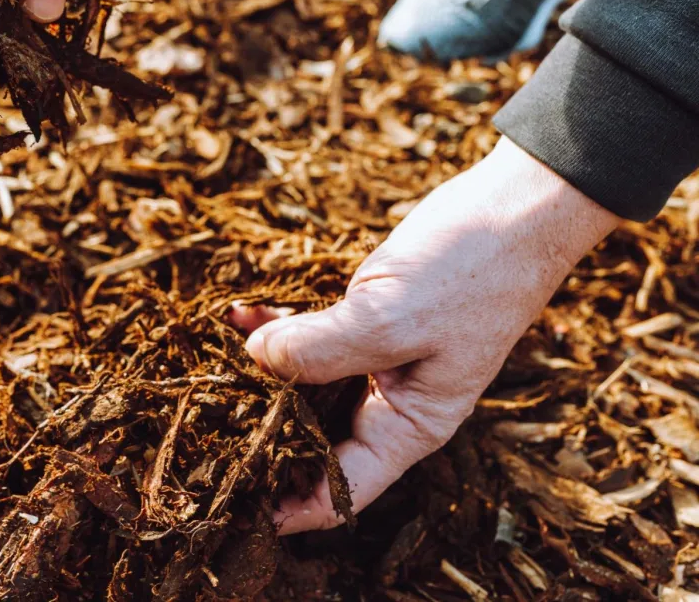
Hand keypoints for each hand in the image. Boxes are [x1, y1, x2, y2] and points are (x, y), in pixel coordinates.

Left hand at [231, 137, 619, 532]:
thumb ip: (320, 348)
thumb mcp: (391, 317)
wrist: (514, 208)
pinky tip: (237, 312)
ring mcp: (376, 361)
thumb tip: (255, 359)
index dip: (288, 505)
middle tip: (200, 429)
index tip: (231, 503)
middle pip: (314, 441)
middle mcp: (390, 403)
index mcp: (409, 425)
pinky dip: (274, 326)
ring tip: (204, 367)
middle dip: (260, 437)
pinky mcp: (364, 320)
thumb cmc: (472, 270)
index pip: (341, 490)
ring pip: (303, 385)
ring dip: (258, 374)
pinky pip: (309, 336)